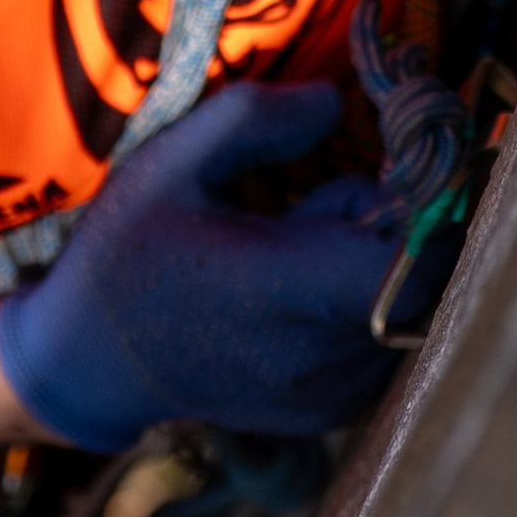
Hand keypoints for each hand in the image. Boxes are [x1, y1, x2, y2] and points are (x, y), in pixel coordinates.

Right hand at [0, 83, 401, 454]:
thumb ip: (258, 118)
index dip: (428, 208)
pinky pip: (388, 344)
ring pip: (411, 313)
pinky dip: (370, 305)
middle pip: (421, 280)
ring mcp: (327, 395)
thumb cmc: (127, 253)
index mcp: (277, 288)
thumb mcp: (171, 160)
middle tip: (329, 199)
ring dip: (384, 267)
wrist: (88, 363)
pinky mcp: (330, 413)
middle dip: (400, 226)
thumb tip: (338, 103)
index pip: (412, 264)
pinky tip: (307, 290)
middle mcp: (313, 355)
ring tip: (307, 248)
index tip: (401, 164)